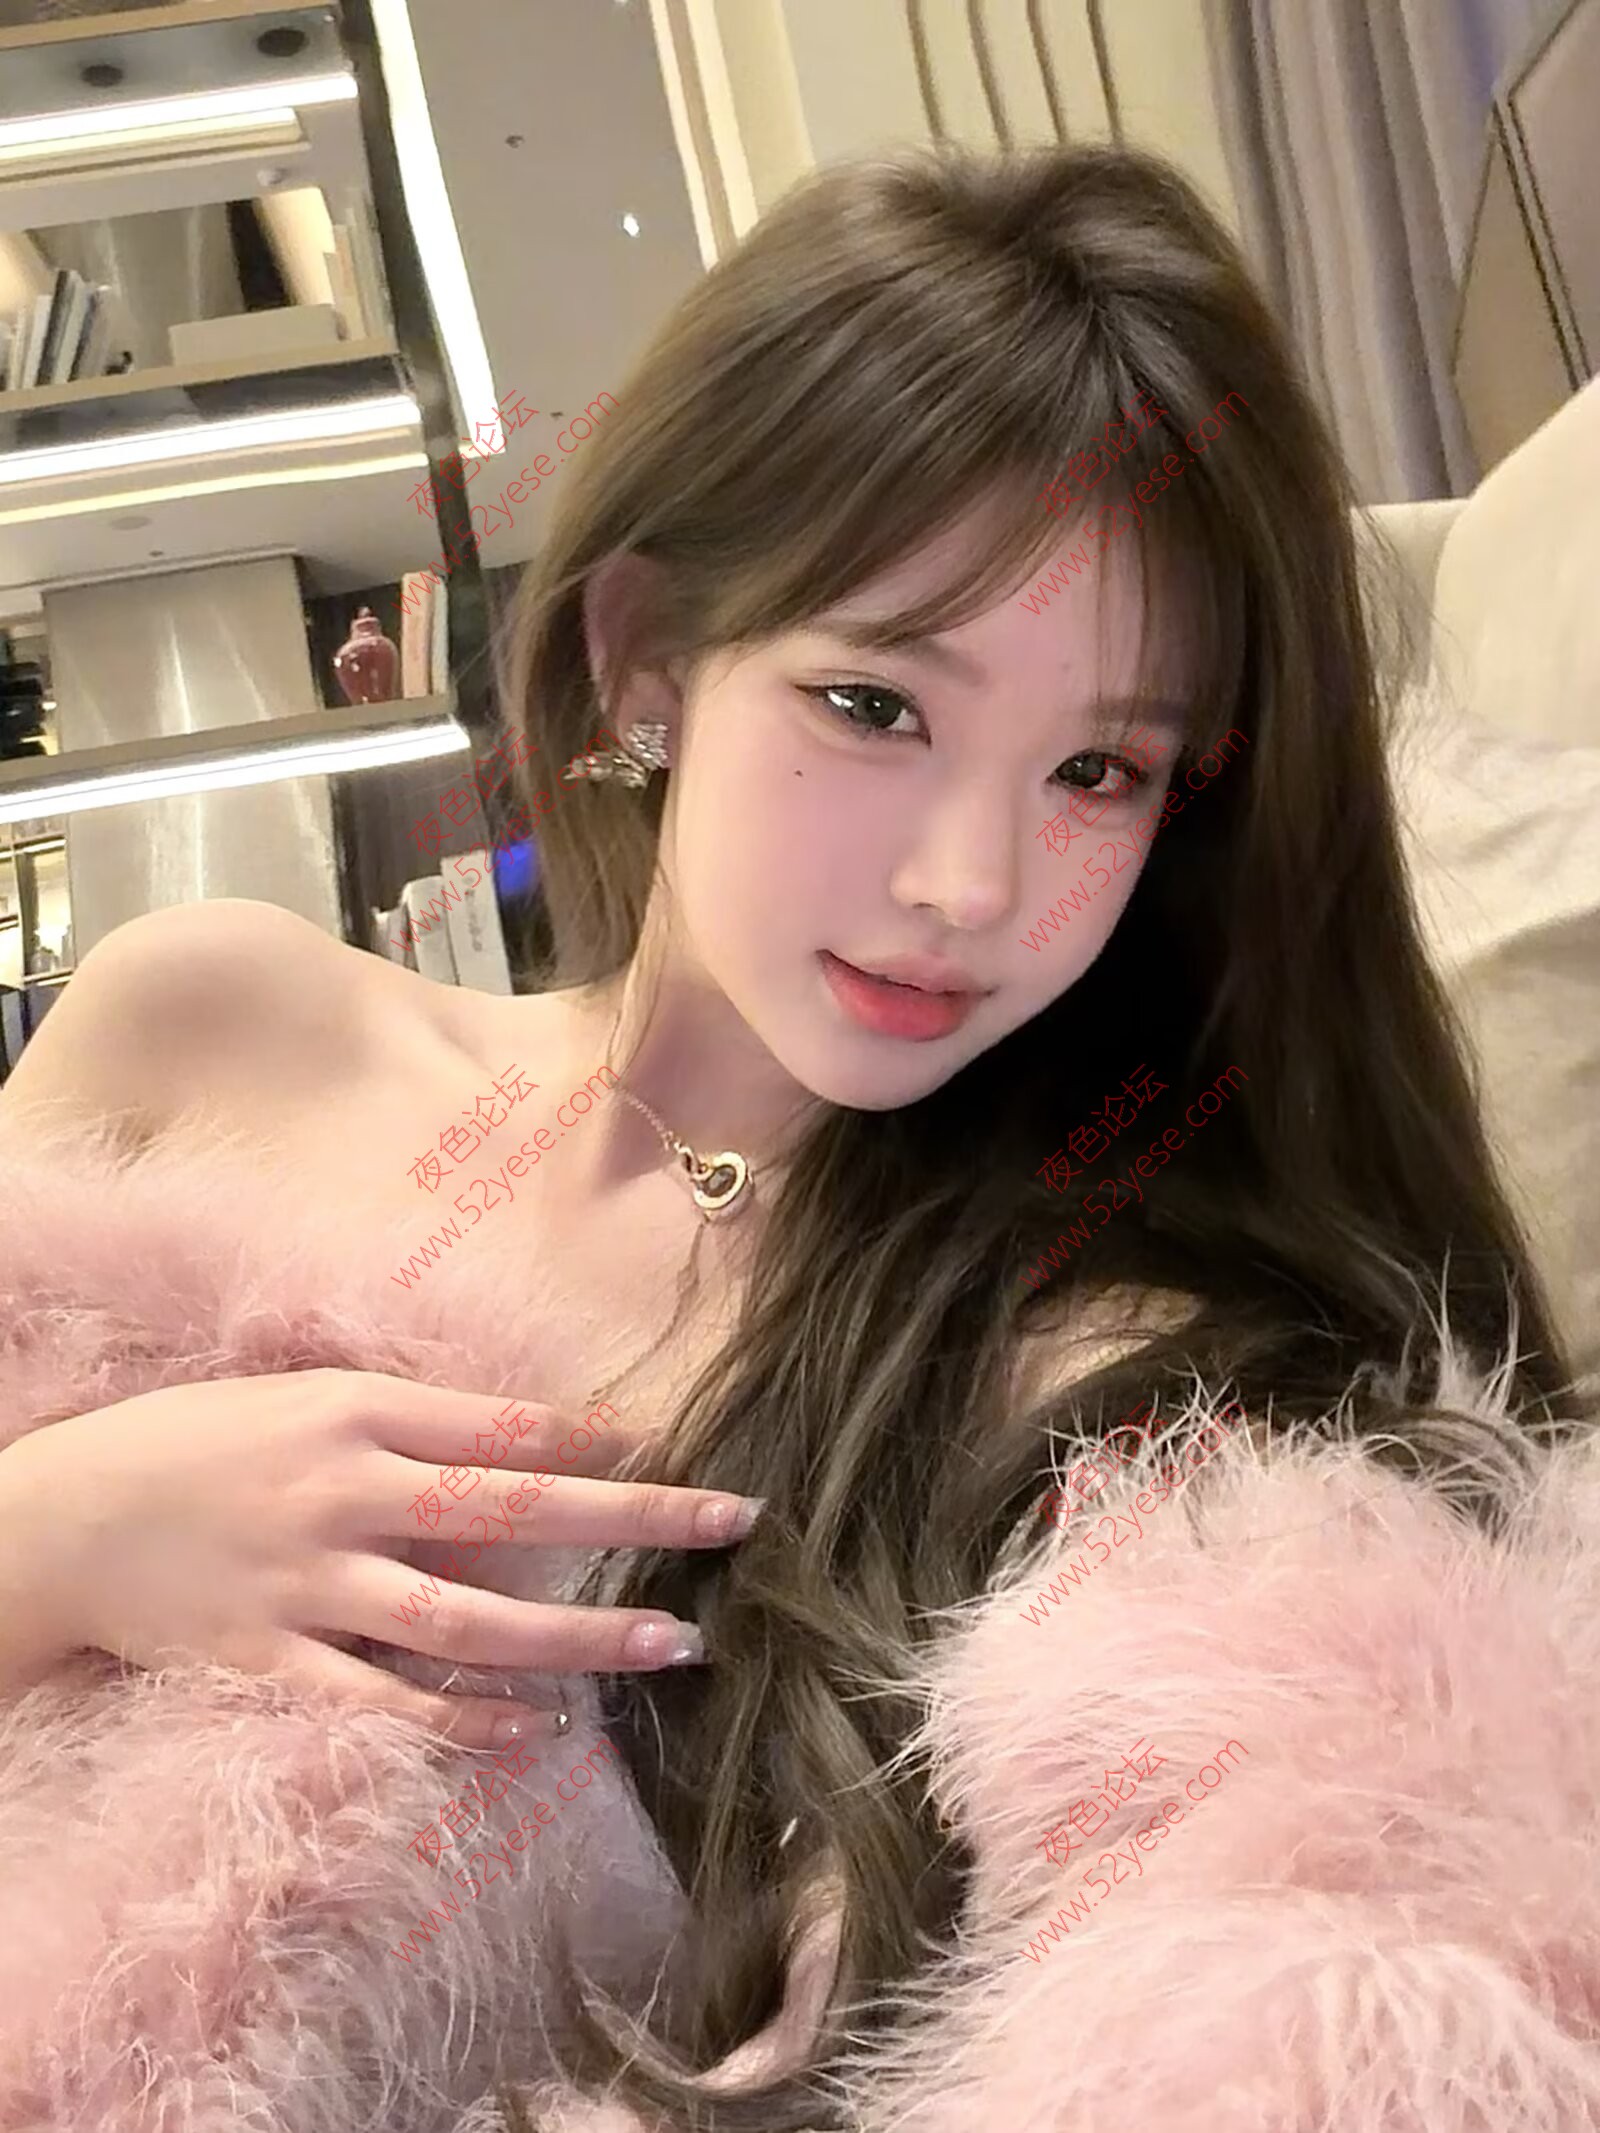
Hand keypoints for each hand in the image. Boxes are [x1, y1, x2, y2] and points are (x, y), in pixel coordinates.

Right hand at [0, 1369, 757, 1750]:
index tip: (674, 1445)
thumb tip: (524, 1440)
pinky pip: (386, 1702)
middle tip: (733, 1519)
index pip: (501, 1423)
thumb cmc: (195, 1442)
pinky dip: (465, 1718)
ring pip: (469, 1618)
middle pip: (514, 1508)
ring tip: (674, 1642)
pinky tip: (538, 1727)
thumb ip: (406, 1419)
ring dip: (580, 1636)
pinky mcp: (274, 1662)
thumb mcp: (300, 1395)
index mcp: (354, 1412)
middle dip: (634, 1516)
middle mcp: (345, 1492)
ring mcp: (312, 1584)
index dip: (594, 1435)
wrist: (62, 1518)